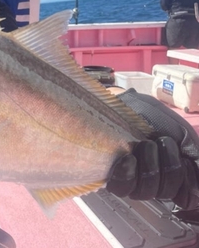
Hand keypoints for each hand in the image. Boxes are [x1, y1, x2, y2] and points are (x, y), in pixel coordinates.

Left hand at [106, 88, 198, 209]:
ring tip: (145, 144)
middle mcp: (152, 181)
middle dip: (169, 166)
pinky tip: (129, 159)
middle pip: (166, 192)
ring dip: (150, 166)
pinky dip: (128, 174)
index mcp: (171, 173)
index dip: (188, 182)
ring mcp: (131, 180)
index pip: (185, 196)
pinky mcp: (111, 175)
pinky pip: (121, 188)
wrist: (125, 104)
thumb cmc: (153, 117)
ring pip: (145, 192)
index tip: (185, 161)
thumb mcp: (182, 135)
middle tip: (161, 142)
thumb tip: (194, 195)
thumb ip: (194, 159)